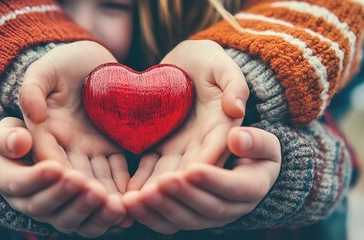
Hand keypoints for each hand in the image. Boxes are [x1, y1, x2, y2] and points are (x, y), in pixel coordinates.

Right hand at [0, 117, 126, 237]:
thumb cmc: (24, 130)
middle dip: (66, 197)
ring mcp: (58, 205)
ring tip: (112, 204)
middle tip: (85, 186)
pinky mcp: (81, 204)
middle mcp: (30, 199)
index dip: (36, 178)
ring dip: (92, 212)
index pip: (18, 183)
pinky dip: (107, 216)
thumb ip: (10, 133)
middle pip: (45, 207)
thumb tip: (19, 141)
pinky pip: (92, 218)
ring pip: (71, 218)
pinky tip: (124, 209)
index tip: (55, 168)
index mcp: (7, 177)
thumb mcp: (9, 125)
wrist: (44, 132)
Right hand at [20, 41, 129, 193]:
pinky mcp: (109, 147)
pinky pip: (116, 170)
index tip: (71, 181)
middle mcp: (65, 148)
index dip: (57, 174)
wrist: (87, 59)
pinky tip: (135, 196)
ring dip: (106, 197)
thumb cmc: (62, 63)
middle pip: (72, 180)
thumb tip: (32, 114)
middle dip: (86, 195)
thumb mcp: (44, 70)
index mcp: (43, 134)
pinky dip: (123, 184)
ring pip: (96, 180)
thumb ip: (32, 90)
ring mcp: (88, 150)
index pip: (48, 160)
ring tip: (120, 208)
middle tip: (101, 202)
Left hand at [123, 126, 281, 233]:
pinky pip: (168, 224)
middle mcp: (232, 210)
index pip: (234, 188)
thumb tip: (237, 139)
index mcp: (252, 188)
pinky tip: (130, 204)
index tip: (192, 169)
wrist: (245, 170)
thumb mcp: (262, 142)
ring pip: (184, 221)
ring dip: (160, 209)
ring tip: (138, 197)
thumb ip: (254, 140)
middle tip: (161, 182)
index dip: (213, 180)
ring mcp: (208, 218)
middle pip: (207, 208)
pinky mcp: (188, 218)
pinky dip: (149, 216)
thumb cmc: (253, 150)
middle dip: (182, 196)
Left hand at [126, 40, 248, 190]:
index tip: (186, 177)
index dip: (202, 167)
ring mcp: (182, 148)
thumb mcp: (221, 63)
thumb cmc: (206, 59)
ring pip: (169, 175)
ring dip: (154, 190)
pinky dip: (141, 180)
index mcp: (223, 127)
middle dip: (173, 187)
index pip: (216, 152)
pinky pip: (152, 167)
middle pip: (190, 172)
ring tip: (134, 200)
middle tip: (151, 197)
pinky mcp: (162, 147)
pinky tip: (126, 193)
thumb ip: (234, 83)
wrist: (185, 61)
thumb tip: (237, 108)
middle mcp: (203, 144)